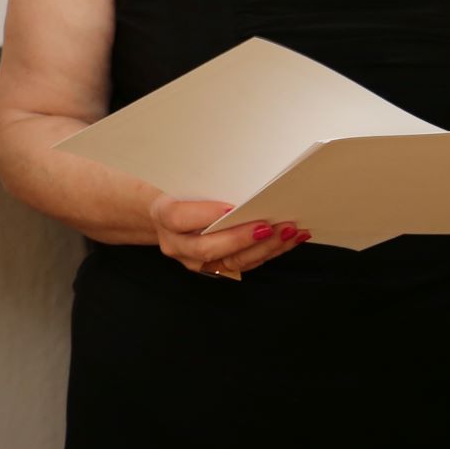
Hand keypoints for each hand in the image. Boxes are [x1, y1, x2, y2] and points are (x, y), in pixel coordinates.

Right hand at [150, 196, 306, 280]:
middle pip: (207, 248)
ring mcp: (195, 261)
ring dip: (264, 248)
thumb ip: (201, 183)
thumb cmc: (176, 191)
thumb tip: (242, 181)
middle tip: (269, 226)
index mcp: (163, 215)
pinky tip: (287, 240)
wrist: (161, 215)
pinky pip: (244, 265)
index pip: (179, 218)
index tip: (232, 207)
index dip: (206, 215)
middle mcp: (177, 244)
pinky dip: (268, 252)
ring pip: (231, 262)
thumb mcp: (180, 180)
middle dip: (242, 238)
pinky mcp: (215, 268)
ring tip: (288, 231)